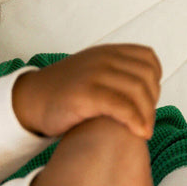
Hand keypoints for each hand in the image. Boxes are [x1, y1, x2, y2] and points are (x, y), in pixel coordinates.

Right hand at [13, 44, 161, 138]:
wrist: (32, 100)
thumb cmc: (66, 94)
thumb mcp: (94, 73)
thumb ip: (118, 75)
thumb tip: (148, 93)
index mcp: (108, 52)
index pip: (148, 60)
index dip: (154, 82)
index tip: (145, 103)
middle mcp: (103, 59)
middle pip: (146, 78)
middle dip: (151, 104)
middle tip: (145, 124)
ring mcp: (93, 74)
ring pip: (137, 92)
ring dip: (147, 116)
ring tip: (143, 133)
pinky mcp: (85, 94)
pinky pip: (121, 106)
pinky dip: (135, 120)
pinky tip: (138, 133)